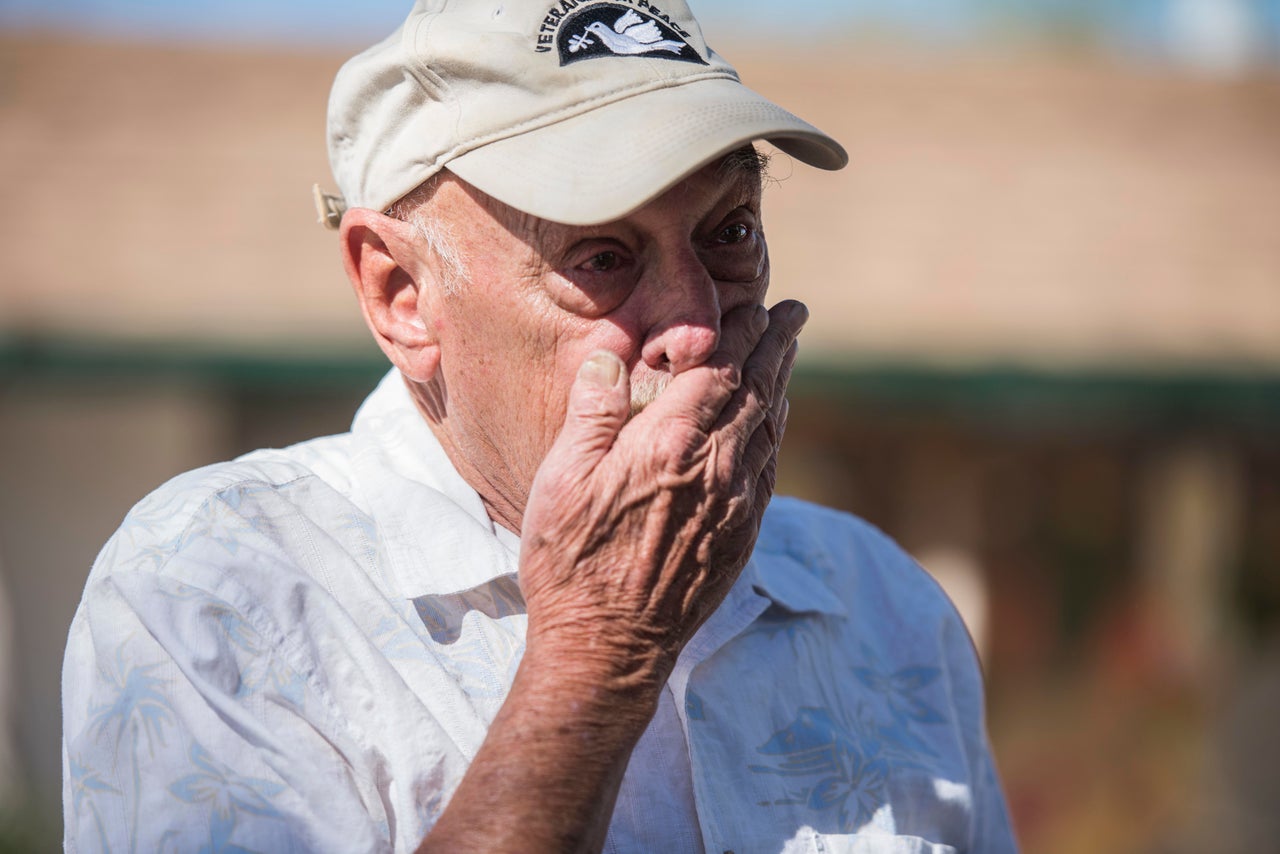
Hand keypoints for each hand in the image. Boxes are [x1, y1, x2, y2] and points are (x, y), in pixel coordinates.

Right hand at [518, 300, 805, 696]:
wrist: (607, 649)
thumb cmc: (570, 564)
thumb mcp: (560, 482)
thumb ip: (591, 413)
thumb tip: (612, 355)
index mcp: (668, 446)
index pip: (719, 370)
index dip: (741, 333)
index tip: (755, 306)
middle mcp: (715, 470)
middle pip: (758, 390)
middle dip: (777, 345)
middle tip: (793, 313)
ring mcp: (735, 506)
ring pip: (771, 428)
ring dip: (782, 382)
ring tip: (788, 352)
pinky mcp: (741, 537)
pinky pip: (770, 469)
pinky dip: (777, 432)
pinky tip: (774, 421)